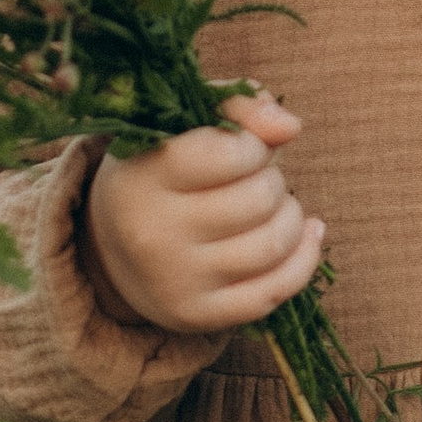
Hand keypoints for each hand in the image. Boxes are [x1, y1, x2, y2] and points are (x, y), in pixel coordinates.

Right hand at [83, 93, 325, 334]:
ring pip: (272, 245)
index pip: (231, 153)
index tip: (244, 147)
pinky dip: (304, 259)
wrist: (113, 247)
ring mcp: (174, 281)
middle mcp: (152, 233)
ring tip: (276, 205)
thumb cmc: (161, 168)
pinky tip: (308, 234)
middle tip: (256, 178)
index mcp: (142, 175)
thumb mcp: (182, 124)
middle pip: (259, 199)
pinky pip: (274, 292)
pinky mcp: (197, 316)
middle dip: (273, 180)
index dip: (253, 145)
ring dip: (291, 217)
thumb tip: (290, 126)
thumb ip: (236, 105)